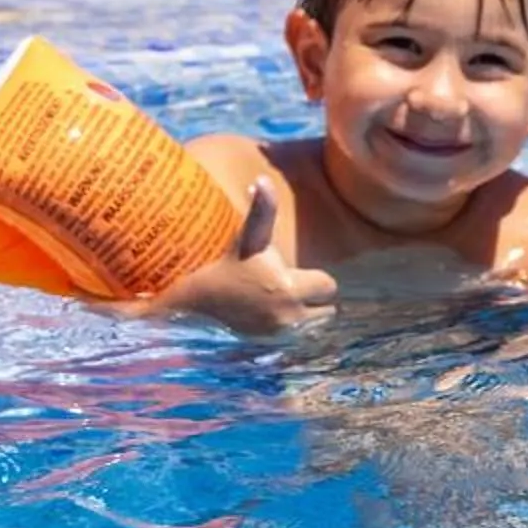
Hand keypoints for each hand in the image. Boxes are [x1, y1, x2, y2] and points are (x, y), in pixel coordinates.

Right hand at [147, 179, 338, 335]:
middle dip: (314, 299)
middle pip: (328, 309)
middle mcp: (290, 314)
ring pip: (317, 326)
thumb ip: (262, 208)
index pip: (329, 285)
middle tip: (291, 288)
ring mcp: (282, 334)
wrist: (198, 300)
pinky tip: (273, 317)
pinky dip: (292, 331)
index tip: (295, 272)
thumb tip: (262, 180)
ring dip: (307, 316)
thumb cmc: (229, 264)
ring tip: (284, 302)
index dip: (315, 278)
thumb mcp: (248, 237)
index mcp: (289, 286)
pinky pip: (300, 341)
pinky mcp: (273, 347)